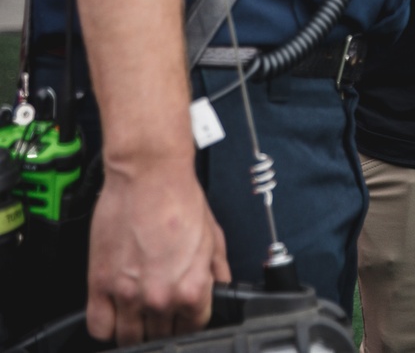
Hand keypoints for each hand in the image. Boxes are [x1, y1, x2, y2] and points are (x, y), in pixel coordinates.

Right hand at [87, 158, 229, 345]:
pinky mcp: (100, 284)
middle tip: (160, 306)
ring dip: (135, 329)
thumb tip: (221, 289)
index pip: (193, 328)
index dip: (189, 319)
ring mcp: (127, 294)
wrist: (149, 173)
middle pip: (161, 335)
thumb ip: (218, 270)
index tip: (183, 313)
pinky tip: (115, 312)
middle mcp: (160, 298)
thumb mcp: (213, 235)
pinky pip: (99, 326)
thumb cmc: (180, 196)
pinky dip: (106, 326)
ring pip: (129, 339)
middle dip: (163, 323)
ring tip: (138, 311)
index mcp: (191, 289)